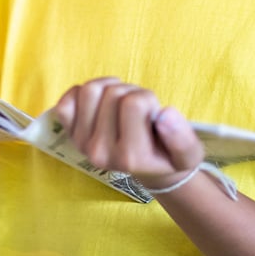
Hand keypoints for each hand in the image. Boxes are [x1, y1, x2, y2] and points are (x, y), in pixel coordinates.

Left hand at [51, 77, 204, 191]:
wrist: (148, 168)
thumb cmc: (169, 156)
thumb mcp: (189, 153)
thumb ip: (182, 137)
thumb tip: (165, 114)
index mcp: (130, 157)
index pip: (134, 103)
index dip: (148, 99)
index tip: (154, 113)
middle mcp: (100, 152)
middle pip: (111, 93)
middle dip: (130, 92)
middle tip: (139, 108)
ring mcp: (82, 143)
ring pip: (89, 90)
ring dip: (109, 87)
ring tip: (122, 101)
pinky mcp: (70, 134)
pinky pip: (66, 101)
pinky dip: (81, 93)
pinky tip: (100, 102)